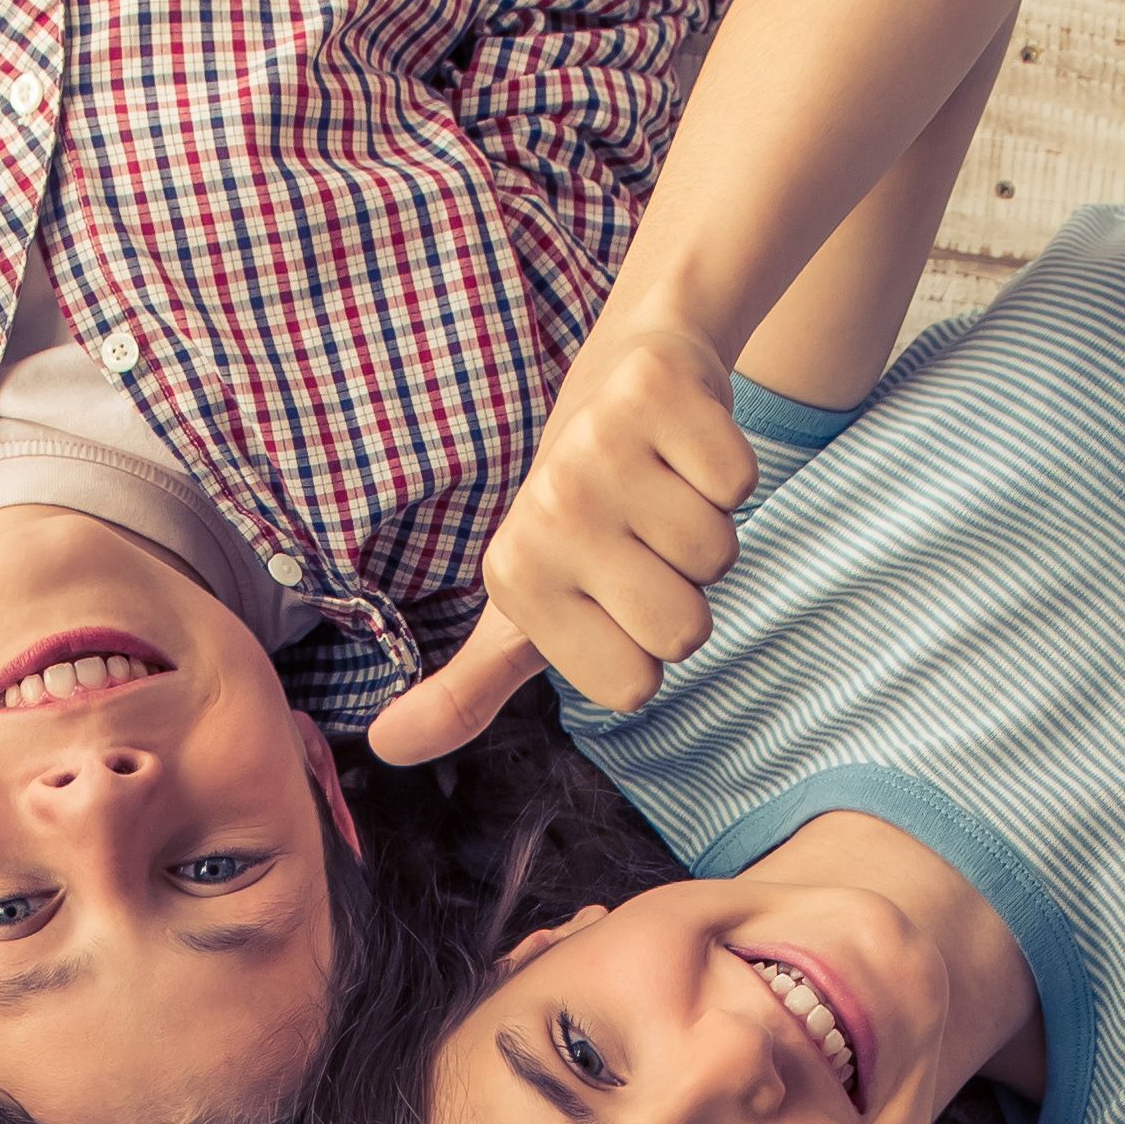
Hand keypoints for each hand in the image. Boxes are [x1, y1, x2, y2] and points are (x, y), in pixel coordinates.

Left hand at [370, 318, 754, 764]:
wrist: (624, 376)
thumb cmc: (579, 515)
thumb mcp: (517, 608)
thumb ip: (464, 691)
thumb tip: (386, 747)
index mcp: (517, 574)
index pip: (635, 687)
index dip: (641, 647)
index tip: (612, 589)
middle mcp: (549, 511)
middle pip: (683, 631)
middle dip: (683, 594)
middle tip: (644, 539)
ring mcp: (600, 447)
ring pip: (717, 555)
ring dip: (707, 527)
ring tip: (663, 489)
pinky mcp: (657, 391)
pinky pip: (737, 481)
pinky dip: (727, 468)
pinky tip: (685, 447)